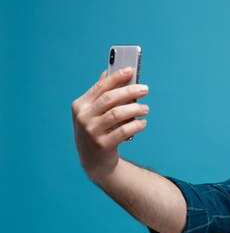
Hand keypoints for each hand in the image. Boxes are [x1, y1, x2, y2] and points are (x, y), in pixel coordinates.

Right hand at [71, 67, 149, 181]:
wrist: (94, 163)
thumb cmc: (97, 132)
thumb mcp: (93, 113)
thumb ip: (100, 95)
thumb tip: (109, 72)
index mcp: (80, 105)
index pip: (100, 87)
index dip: (116, 77)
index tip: (131, 69)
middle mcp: (83, 117)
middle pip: (110, 98)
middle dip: (130, 91)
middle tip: (145, 89)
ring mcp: (91, 131)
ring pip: (118, 114)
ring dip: (136, 109)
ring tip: (146, 109)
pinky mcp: (102, 145)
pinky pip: (124, 130)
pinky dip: (136, 125)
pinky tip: (143, 123)